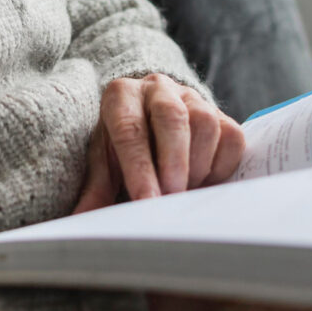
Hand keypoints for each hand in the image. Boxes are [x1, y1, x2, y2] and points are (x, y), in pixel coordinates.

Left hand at [72, 72, 244, 213]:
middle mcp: (157, 88)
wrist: (149, 119)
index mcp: (122, 95)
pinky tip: (203, 181)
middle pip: (171, 116)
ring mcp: (192, 97)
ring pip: (205, 123)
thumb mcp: (103, 163)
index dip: (138, 166)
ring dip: (196, 165)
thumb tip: (80, 222)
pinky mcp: (221, 112)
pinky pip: (230, 137)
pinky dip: (220, 165)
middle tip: (171, 196)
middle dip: (173, 160)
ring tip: (183, 192)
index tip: (145, 200)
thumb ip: (95, 191)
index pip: (129, 128)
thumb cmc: (123, 145)